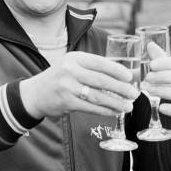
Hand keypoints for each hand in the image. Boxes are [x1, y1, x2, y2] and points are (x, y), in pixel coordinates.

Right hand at [20, 51, 138, 118]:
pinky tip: (115, 112)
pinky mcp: (66, 102)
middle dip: (121, 88)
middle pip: (101, 80)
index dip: (117, 70)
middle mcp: (70, 70)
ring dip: (116, 102)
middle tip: (134, 94)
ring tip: (128, 106)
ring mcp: (67, 87)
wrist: (35, 93)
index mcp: (75, 58)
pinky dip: (105, 110)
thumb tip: (126, 75)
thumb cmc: (61, 78)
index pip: (100, 62)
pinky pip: (90, 107)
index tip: (130, 77)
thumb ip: (96, 69)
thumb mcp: (74, 66)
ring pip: (97, 96)